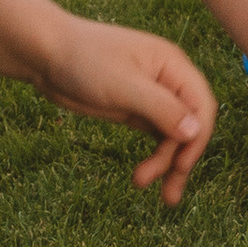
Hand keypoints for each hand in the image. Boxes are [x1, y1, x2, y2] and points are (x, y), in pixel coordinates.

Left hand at [34, 16, 217, 206]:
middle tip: (165, 192)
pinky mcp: (134, 110)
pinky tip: (144, 175)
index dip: (197, 137)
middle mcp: (168, 81)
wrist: (46, 54)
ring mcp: (152, 97)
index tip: (180, 166)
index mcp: (173, 66)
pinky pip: (156, 137)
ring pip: (173, 135)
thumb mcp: (124, 86)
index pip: (201, 105)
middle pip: (189, 125)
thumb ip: (162, 108)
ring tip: (141, 185)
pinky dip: (155, 157)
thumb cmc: (85, 60)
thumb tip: (196, 132)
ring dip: (165, 163)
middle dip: (179, 157)